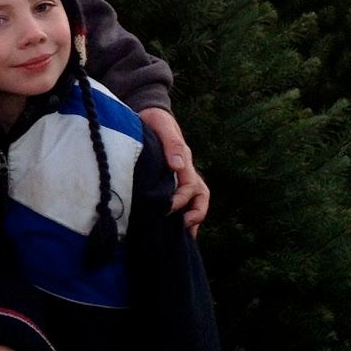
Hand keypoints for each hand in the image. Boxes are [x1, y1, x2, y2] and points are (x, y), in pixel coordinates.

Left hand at [141, 108, 208, 232]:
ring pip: (197, 199)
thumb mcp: (161, 125)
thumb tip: (177, 166)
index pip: (190, 184)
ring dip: (194, 217)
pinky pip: (185, 199)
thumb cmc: (154, 120)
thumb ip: (171, 143)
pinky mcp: (172, 179)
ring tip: (186, 237)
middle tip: (184, 227)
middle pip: (201, 194)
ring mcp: (181, 174)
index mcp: (184, 159)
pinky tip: (175, 229)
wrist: (149, 113)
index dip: (180, 199)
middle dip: (196, 213)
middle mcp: (186, 170)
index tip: (167, 208)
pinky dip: (184, 214)